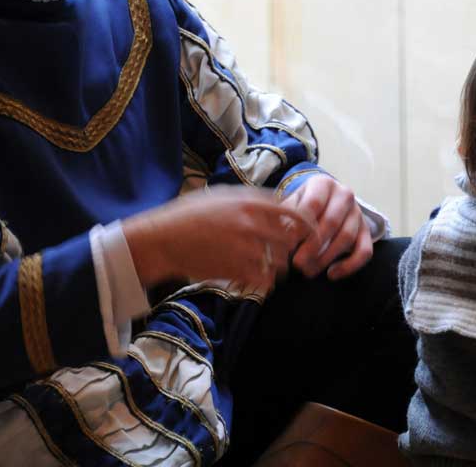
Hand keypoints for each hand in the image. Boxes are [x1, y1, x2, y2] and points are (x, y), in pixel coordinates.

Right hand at [122, 186, 317, 289]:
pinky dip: (266, 281)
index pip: (293, 212)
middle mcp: (251, 223)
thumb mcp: (221, 195)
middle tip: (289, 254)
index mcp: (249, 202)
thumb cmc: (189, 215)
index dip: (306, 224)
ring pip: (280, 261)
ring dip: (280, 266)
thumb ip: (250, 199)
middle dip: (292, 248)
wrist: (163, 240)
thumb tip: (277, 202)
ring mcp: (244, 248)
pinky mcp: (235, 270)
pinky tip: (259, 279)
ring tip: (272, 268)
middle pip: (290, 239)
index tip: (311, 232)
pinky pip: (264, 279)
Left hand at [283, 174, 372, 279]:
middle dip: (312, 246)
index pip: (313, 204)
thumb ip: (285, 215)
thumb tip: (275, 234)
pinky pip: (364, 251)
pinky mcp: (366, 232)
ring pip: (346, 237)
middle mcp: (345, 195)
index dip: (300, 225)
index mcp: (323, 184)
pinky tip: (331, 274)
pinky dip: (349, 266)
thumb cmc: (304, 204)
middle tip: (296, 263)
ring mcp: (357, 213)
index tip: (286, 244)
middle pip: (331, 222)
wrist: (327, 200)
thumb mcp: (293, 202)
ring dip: (326, 257)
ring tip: (308, 271)